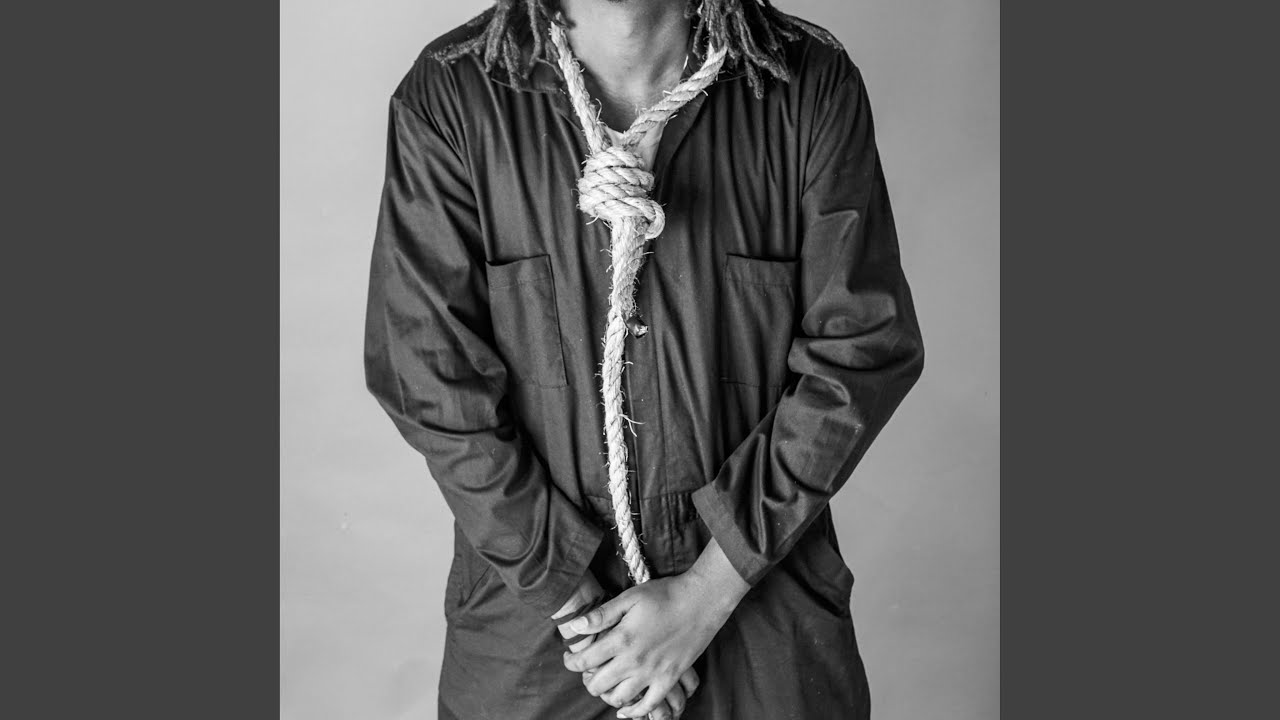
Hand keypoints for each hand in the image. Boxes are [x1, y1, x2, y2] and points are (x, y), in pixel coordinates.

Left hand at [562, 540, 748, 717]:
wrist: (701, 601)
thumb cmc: (665, 595)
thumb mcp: (630, 598)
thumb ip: (602, 615)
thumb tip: (575, 626)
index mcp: (621, 639)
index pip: (585, 661)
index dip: (571, 662)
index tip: (569, 659)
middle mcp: (634, 661)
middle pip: (598, 684)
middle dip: (587, 680)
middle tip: (589, 671)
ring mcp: (653, 673)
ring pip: (619, 698)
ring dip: (607, 694)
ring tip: (607, 684)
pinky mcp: (670, 679)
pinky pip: (649, 706)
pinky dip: (635, 711)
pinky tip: (627, 707)